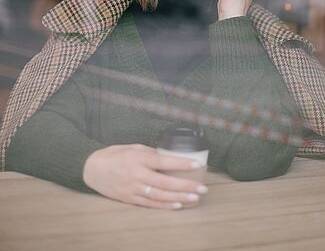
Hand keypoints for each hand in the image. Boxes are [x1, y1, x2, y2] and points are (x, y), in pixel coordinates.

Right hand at [83, 144, 207, 209]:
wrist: (92, 169)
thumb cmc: (115, 154)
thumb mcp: (134, 147)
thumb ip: (151, 152)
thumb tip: (169, 156)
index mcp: (139, 158)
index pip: (164, 161)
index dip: (182, 163)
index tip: (197, 164)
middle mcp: (138, 174)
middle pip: (166, 182)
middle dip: (186, 186)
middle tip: (202, 188)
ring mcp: (134, 188)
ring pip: (160, 196)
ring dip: (179, 198)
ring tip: (195, 198)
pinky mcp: (130, 199)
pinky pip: (150, 204)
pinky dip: (164, 206)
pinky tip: (177, 205)